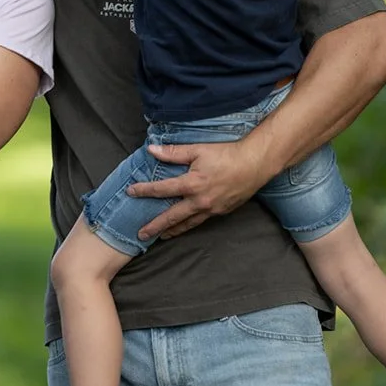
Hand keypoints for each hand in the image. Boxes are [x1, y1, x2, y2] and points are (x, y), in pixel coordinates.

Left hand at [129, 140, 271, 239]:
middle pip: (171, 217)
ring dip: (172, 231)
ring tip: (161, 236)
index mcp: (192, 184)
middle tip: (140, 234)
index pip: (162, 189)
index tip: (131, 192)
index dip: (144, 190)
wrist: (255, 164)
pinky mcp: (221, 212)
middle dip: (155, 226)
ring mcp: (211, 209)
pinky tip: (185, 225)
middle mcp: (200, 201)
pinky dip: (189, 225)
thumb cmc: (227, 154)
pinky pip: (201, 221)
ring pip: (187, 224)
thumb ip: (173, 152)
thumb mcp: (198, 150)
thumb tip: (152, 150)